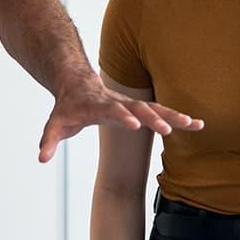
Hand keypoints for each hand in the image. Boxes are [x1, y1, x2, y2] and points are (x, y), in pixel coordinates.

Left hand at [37, 75, 202, 161]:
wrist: (77, 81)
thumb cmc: (68, 106)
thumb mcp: (55, 122)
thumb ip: (49, 140)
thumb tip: (41, 158)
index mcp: (99, 105)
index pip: (112, 111)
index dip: (123, 118)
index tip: (135, 126)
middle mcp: (119, 103)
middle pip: (140, 109)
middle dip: (155, 118)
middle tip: (169, 130)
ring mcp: (132, 104)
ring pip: (156, 109)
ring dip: (175, 117)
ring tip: (196, 125)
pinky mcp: (140, 107)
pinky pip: (161, 111)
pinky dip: (178, 117)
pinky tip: (197, 125)